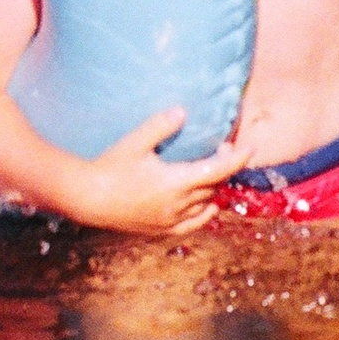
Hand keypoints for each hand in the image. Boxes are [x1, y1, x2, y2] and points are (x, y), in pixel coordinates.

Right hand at [60, 107, 245, 234]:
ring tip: (213, 170)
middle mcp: (178, 204)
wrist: (88, 199)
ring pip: (204, 204)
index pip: (217, 170)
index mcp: (176, 182)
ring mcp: (170, 219)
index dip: (236, 159)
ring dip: (214, 187)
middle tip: (223, 146)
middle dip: (224, 167)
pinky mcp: (160, 228)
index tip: (250, 148)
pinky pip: (191, 224)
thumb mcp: (135, 142)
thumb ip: (160, 126)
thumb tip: (182, 111)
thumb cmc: (110, 167)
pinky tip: (208, 207)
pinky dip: (204, 214)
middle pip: (213, 186)